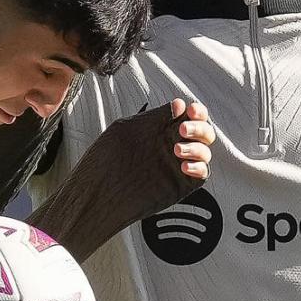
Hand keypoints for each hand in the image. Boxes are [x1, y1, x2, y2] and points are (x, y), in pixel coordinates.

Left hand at [27, 98, 214, 263]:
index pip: (188, 115)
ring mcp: (176, 165)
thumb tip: (179, 106)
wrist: (95, 195)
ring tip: (176, 151)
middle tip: (181, 130)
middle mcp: (170, 146)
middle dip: (200, 127)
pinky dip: (199, 167)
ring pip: (205, 151)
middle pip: (203, 131)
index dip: (195, 110)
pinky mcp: (179, 185)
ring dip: (198, 147)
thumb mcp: (125, 131)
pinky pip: (202, 174)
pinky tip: (183, 166)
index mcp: (159, 129)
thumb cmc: (103, 160)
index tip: (187, 109)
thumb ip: (153, 118)